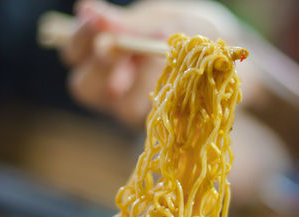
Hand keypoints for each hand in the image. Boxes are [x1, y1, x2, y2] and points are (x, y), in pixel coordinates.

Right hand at [61, 0, 252, 126]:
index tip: (95, 21)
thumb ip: (127, 24)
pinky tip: (180, 78)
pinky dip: (167, 95)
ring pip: (120, 106)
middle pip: (85, 87)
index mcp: (106, 53)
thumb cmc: (186, 31)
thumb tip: (84, 10)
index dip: (80, 39)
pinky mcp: (161, 122)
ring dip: (141, 82)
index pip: (74, 52)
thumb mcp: (158, 20)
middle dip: (102, 67)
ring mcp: (136, 107)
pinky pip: (158, 117)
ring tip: (162, 59)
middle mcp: (113, 85)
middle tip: (119, 50)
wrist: (224, 54)